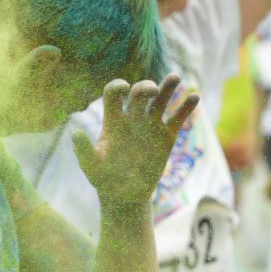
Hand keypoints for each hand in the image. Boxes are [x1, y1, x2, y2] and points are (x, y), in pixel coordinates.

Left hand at [74, 75, 199, 208]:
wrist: (125, 194)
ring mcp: (151, 126)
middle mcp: (133, 118)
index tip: (124, 88)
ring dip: (168, 87)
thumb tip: (75, 133)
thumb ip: (84, 150)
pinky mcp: (166, 137)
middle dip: (146, 87)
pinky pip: (177, 118)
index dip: (118, 86)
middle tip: (152, 91)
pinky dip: (186, 107)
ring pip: (161, 100)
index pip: (113, 93)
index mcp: (113, 120)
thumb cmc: (104, 178)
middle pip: (139, 92)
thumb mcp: (91, 165)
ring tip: (175, 77)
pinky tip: (195, 97)